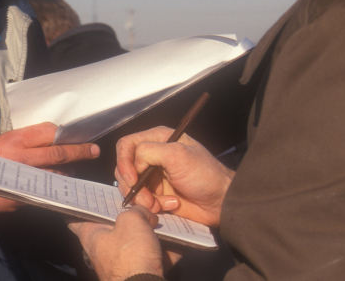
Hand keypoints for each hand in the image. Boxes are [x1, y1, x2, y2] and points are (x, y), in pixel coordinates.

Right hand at [0, 122, 99, 212]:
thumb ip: (21, 140)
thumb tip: (47, 138)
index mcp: (14, 140)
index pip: (49, 132)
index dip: (66, 133)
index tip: (77, 133)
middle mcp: (23, 157)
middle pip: (59, 152)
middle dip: (80, 151)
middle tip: (95, 150)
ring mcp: (26, 179)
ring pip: (58, 173)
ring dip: (69, 170)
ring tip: (75, 168)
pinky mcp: (26, 196)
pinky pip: (48, 189)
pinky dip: (57, 185)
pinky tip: (62, 184)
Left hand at [68, 206, 164, 280]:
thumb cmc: (130, 256)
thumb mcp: (132, 221)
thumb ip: (137, 211)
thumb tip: (146, 215)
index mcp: (92, 235)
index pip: (76, 220)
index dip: (77, 208)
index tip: (79, 200)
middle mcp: (104, 250)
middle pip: (113, 228)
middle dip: (128, 216)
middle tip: (140, 204)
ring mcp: (123, 264)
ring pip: (137, 242)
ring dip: (151, 232)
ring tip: (163, 219)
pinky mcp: (141, 273)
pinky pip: (155, 256)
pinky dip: (166, 249)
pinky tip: (178, 240)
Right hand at [115, 126, 233, 226]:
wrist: (221, 202)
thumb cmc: (205, 175)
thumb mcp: (177, 155)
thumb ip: (149, 151)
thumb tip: (134, 164)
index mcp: (158, 139)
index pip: (126, 145)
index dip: (124, 162)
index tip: (132, 179)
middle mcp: (153, 155)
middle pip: (124, 168)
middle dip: (132, 185)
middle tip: (147, 198)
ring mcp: (153, 176)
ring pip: (130, 186)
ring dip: (142, 198)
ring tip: (158, 204)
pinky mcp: (156, 193)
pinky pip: (141, 199)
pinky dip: (151, 205)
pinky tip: (169, 205)